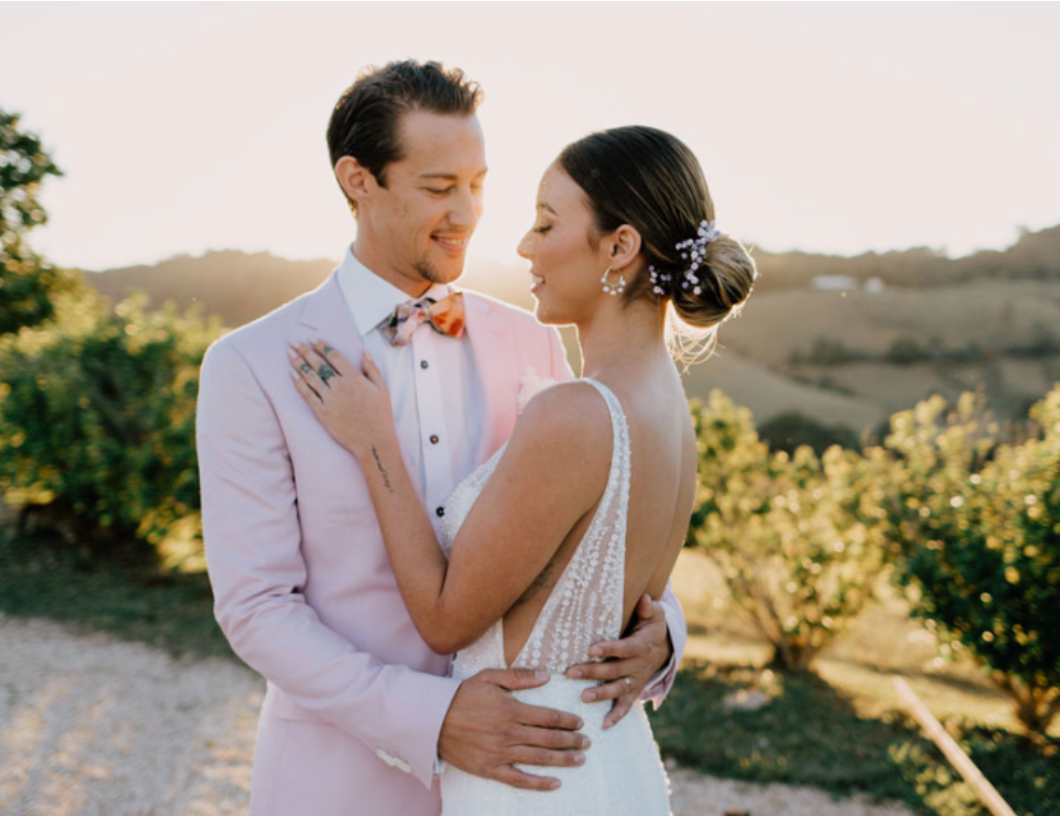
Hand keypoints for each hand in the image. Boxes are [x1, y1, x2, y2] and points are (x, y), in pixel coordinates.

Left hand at [289, 340, 392, 458]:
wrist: (373, 440)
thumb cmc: (380, 415)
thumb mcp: (382, 388)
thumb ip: (372, 368)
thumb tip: (363, 351)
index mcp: (354, 377)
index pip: (333, 356)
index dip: (321, 346)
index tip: (312, 339)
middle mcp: (339, 385)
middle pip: (318, 363)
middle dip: (304, 351)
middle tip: (294, 342)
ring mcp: (329, 399)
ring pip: (310, 376)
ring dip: (298, 363)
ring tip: (289, 354)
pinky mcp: (322, 412)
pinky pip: (307, 394)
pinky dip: (299, 383)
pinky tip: (292, 374)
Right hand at [439, 668, 589, 791]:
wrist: (432, 719)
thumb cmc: (462, 695)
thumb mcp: (489, 677)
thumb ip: (519, 676)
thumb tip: (546, 674)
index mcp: (510, 709)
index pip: (547, 716)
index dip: (567, 720)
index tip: (580, 723)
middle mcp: (508, 732)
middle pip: (548, 738)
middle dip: (571, 741)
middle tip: (587, 742)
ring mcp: (500, 752)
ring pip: (539, 758)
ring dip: (563, 759)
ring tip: (580, 759)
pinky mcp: (490, 768)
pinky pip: (519, 778)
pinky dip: (538, 783)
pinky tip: (555, 783)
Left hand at [564, 594, 671, 728]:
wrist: (665, 647)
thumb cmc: (653, 626)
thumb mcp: (655, 614)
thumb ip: (648, 608)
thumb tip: (643, 598)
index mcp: (641, 646)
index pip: (623, 649)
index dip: (608, 649)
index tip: (590, 649)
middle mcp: (638, 665)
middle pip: (614, 670)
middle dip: (593, 672)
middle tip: (570, 672)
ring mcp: (636, 680)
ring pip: (617, 689)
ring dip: (600, 694)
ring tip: (582, 697)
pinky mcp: (634, 691)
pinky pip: (626, 706)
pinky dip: (616, 716)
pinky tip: (603, 725)